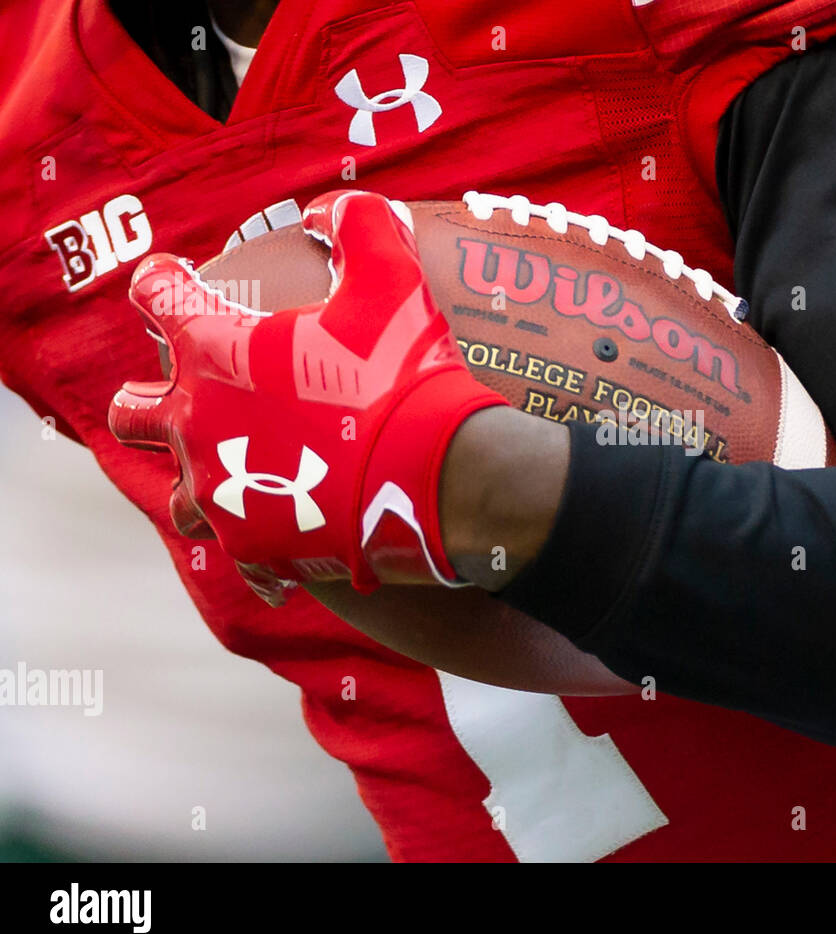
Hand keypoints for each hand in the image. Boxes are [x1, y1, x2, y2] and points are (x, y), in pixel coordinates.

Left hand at [107, 190, 508, 604]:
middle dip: (143, 401)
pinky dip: (254, 547)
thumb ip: (361, 224)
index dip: (161, 280)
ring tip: (221, 476)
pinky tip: (272, 543)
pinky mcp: (259, 548)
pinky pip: (241, 555)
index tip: (169, 278)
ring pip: (180, 494)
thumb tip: (331, 208)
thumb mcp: (393, 279)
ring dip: (196, 478)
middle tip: (158, 396)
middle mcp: (199, 426)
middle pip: (135, 414)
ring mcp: (224, 495)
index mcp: (215, 354)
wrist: (434, 477)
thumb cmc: (404, 375)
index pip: (158, 297)